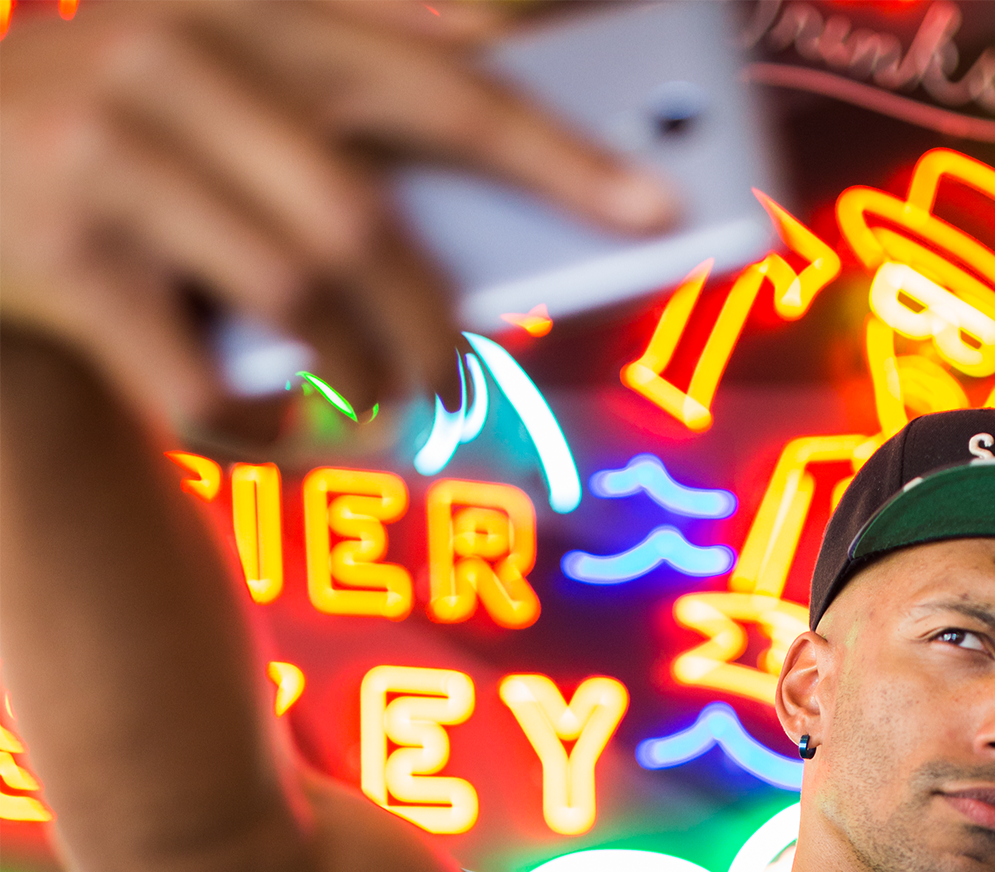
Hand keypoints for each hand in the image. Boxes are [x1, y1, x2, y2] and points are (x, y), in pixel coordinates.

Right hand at [0, 0, 675, 431]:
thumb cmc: (127, 148)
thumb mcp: (221, 83)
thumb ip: (343, 103)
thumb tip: (483, 160)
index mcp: (245, 7)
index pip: (433, 78)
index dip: (551, 149)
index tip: (655, 204)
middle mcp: (177, 59)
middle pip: (364, 217)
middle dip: (432, 324)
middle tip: (457, 379)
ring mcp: (113, 156)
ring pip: (295, 304)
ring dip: (350, 380)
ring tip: (367, 400)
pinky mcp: (67, 258)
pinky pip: (201, 384)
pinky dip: (255, 433)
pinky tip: (268, 432)